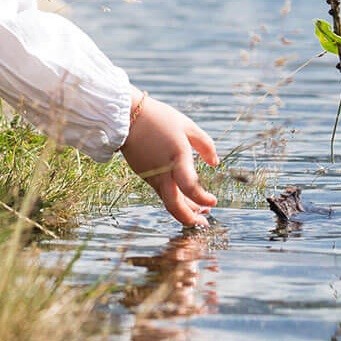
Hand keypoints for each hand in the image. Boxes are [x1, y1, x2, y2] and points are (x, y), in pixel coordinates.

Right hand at [121, 93, 219, 226]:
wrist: (125, 117)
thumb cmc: (158, 118)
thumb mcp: (187, 126)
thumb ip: (205, 145)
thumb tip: (215, 163)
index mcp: (176, 158)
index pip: (190, 188)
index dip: (203, 199)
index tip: (213, 201)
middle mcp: (162, 172)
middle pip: (174, 206)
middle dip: (190, 219)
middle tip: (203, 223)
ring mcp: (151, 176)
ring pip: (168, 202)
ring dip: (184, 210)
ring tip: (199, 212)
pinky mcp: (144, 175)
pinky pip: (161, 193)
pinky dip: (174, 199)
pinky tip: (183, 197)